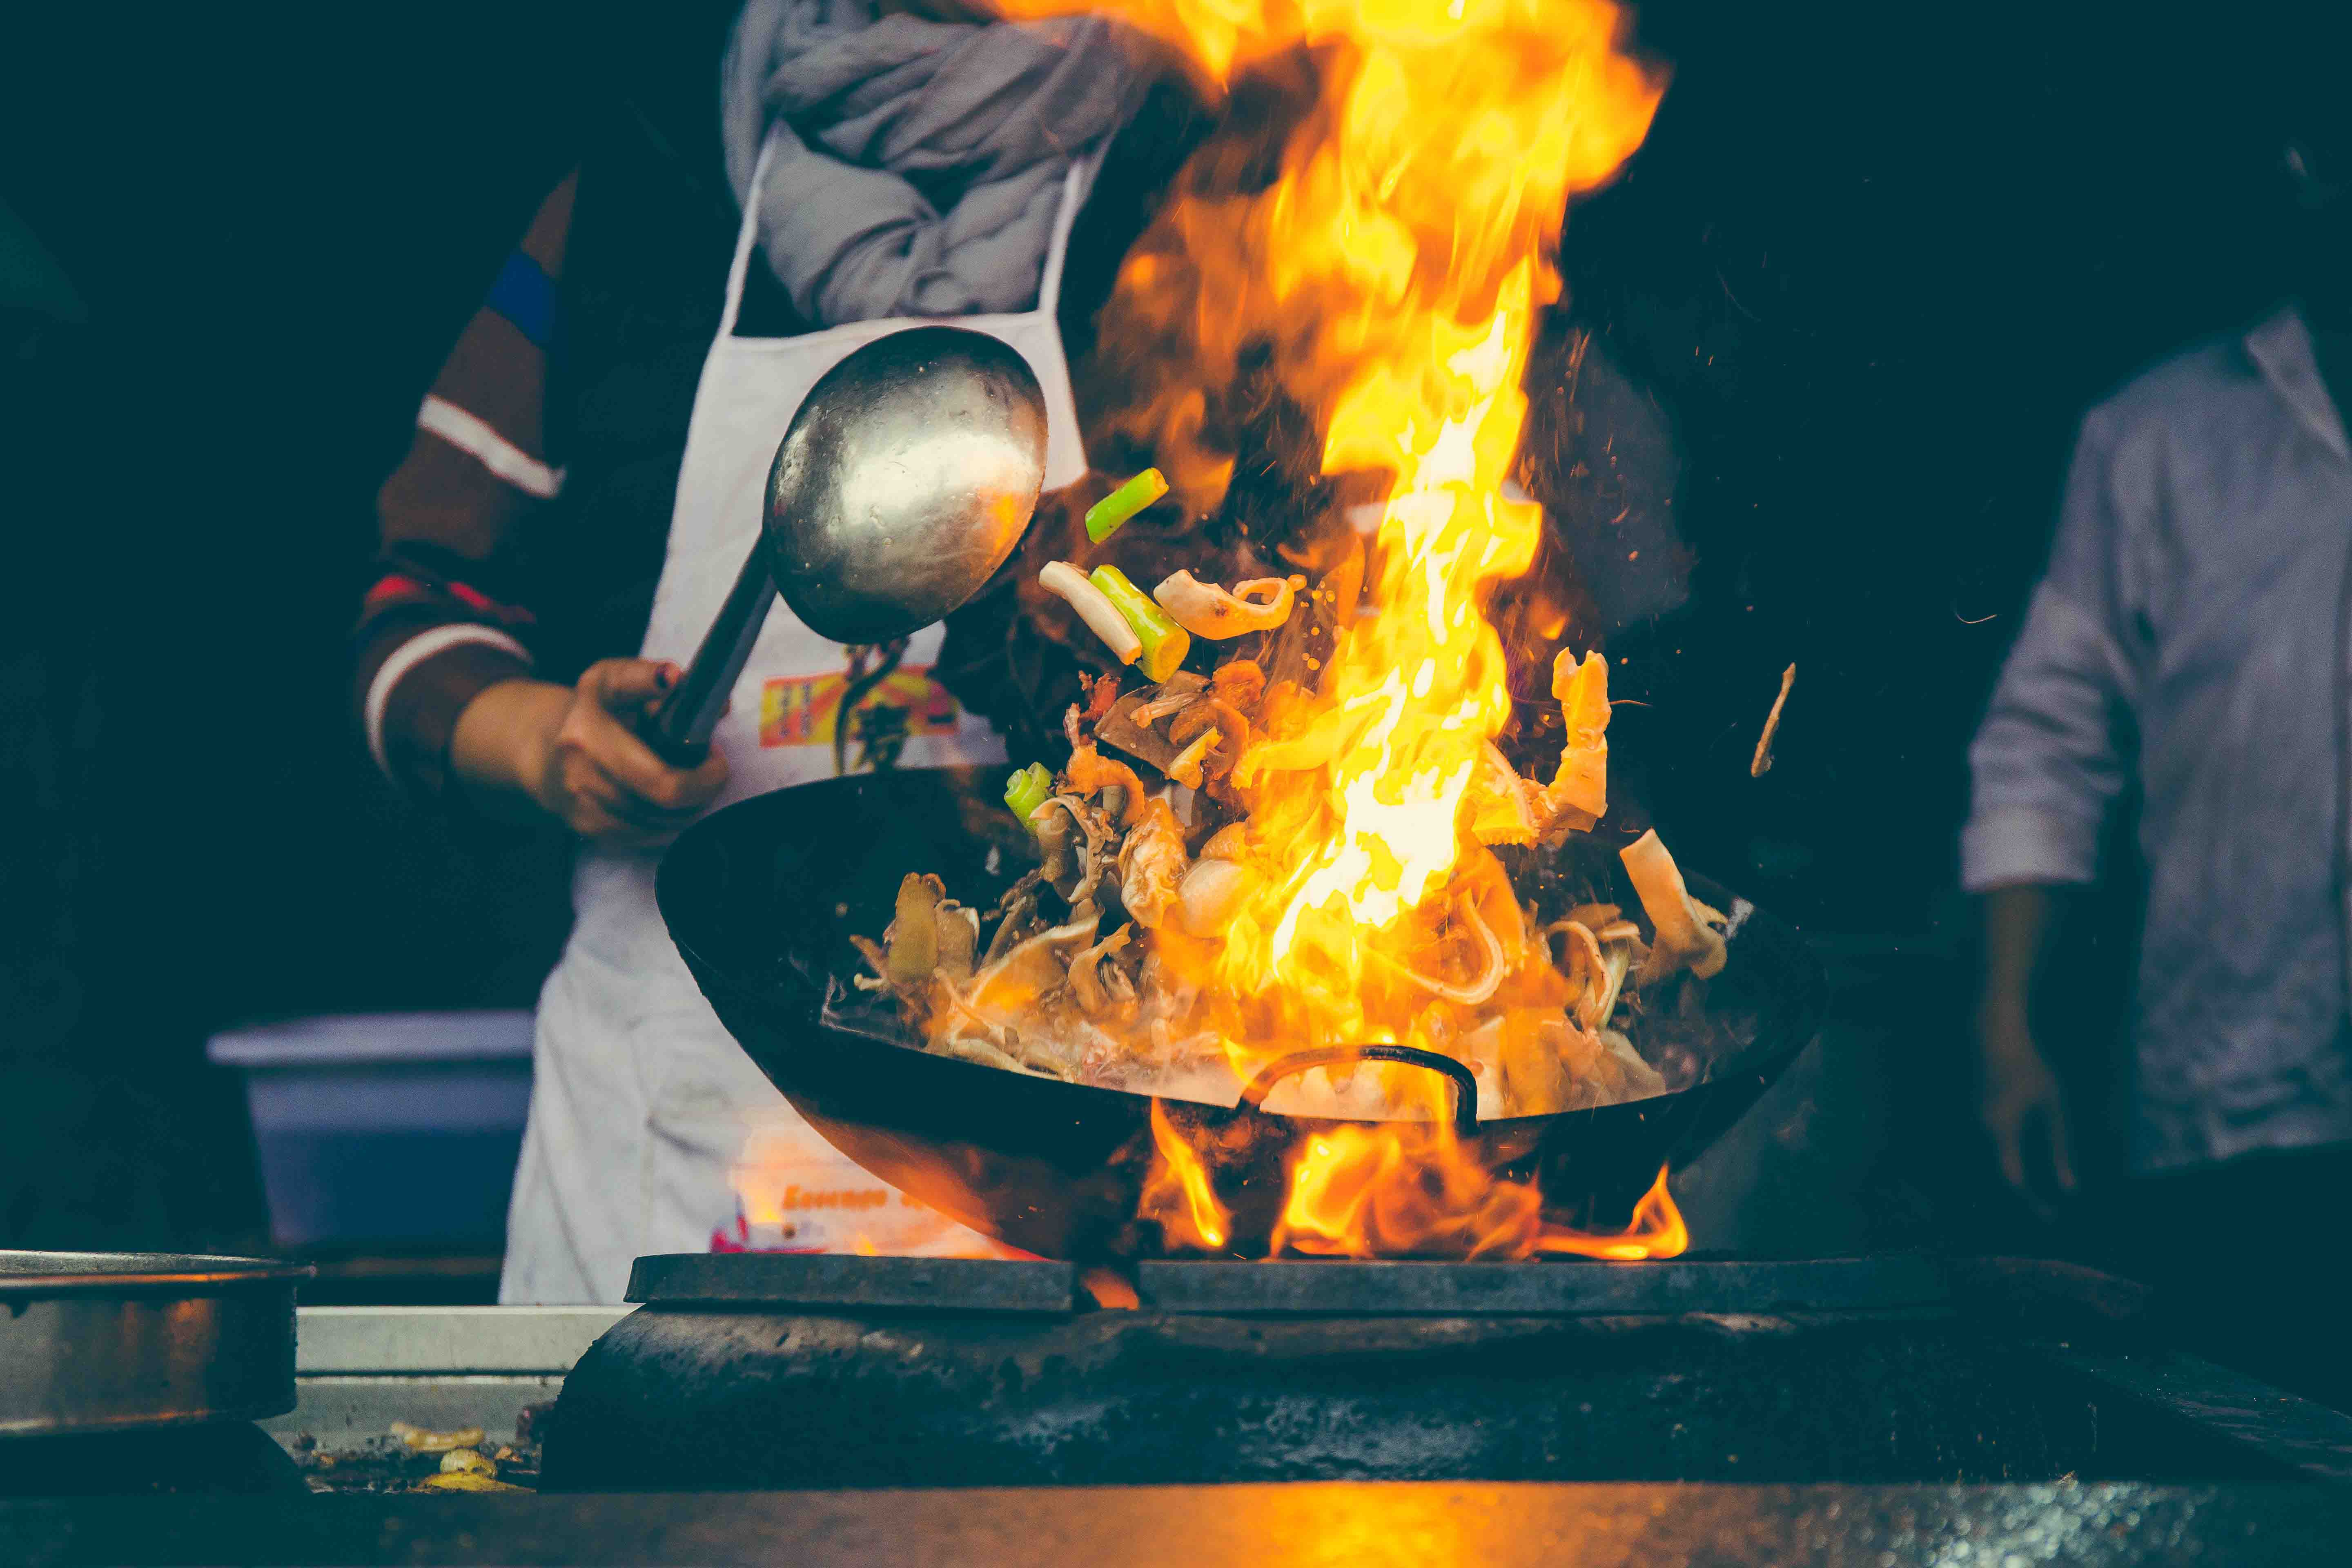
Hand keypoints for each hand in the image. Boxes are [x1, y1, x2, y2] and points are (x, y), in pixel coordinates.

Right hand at [452, 660, 728, 847]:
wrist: (545, 749)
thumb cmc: (595, 711)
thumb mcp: (614, 679)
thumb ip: (645, 677)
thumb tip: (678, 679)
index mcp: (587, 727)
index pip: (650, 757)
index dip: (697, 765)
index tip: (715, 751)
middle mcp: (580, 769)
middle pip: (666, 793)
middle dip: (704, 785)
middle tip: (715, 768)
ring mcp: (582, 804)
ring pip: (662, 819)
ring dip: (691, 804)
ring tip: (694, 779)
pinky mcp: (589, 828)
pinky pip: (649, 836)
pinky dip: (671, 821)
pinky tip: (673, 800)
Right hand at [1977, 1004, 2077, 1219]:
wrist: (1993, 1035)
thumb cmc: (2029, 1067)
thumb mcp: (2053, 1106)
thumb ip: (2060, 1148)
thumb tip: (2069, 1188)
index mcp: (2000, 1131)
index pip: (2013, 1180)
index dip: (2031, 1202)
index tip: (2050, 1218)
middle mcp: (1979, 1133)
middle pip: (1995, 1178)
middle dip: (2021, 1198)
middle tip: (2046, 1213)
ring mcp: (1971, 1125)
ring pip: (1988, 1166)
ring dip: (2011, 1183)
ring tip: (2035, 1196)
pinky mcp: (1972, 1119)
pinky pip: (1984, 1152)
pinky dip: (2004, 1166)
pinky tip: (2021, 1168)